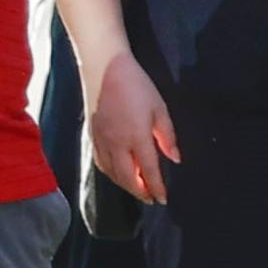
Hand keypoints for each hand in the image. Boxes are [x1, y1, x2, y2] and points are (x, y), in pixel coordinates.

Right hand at [85, 51, 180, 205]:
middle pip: (127, 177)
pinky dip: (110, 173)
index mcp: (136, 137)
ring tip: (137, 189)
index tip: (163, 199)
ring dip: (125, 185)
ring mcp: (101, 140)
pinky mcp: (91, 135)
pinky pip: (100, 162)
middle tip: (151, 199)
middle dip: (140, 191)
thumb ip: (167, 137)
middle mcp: (116, 143)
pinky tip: (117, 174)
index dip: (156, 187)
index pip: (148, 170)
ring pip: (111, 172)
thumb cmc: (138, 86)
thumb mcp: (160, 109)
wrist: (105, 69)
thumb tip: (175, 159)